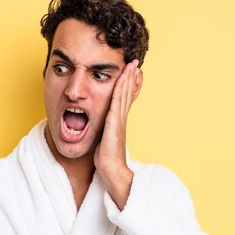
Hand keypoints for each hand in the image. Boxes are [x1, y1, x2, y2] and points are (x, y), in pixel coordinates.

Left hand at [94, 59, 141, 208]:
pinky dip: (120, 89)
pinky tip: (121, 79)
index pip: (123, 99)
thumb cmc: (107, 160)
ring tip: (131, 65)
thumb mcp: (103, 142)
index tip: (130, 73)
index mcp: (118, 122)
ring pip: (123, 94)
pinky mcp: (114, 123)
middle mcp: (120, 118)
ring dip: (128, 79)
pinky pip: (117, 102)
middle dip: (130, 77)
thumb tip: (100, 131)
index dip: (127, 85)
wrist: (112, 171)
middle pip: (126, 93)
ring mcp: (119, 120)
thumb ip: (103, 133)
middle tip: (134, 62)